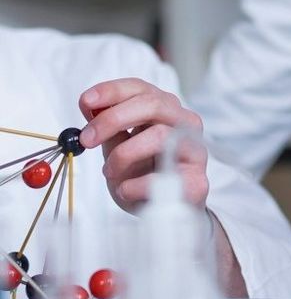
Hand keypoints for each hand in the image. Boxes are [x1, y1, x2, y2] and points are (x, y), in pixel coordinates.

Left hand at [78, 79, 208, 213]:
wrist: (167, 210)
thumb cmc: (144, 175)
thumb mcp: (120, 147)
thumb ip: (109, 127)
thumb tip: (90, 105)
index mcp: (165, 111)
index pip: (141, 88)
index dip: (112, 91)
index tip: (85, 102)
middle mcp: (185, 124)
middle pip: (153, 104)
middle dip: (113, 119)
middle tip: (88, 139)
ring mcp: (194, 151)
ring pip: (159, 135)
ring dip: (123, 155)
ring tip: (109, 171)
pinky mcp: (197, 181)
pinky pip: (160, 178)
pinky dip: (133, 186)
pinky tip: (126, 190)